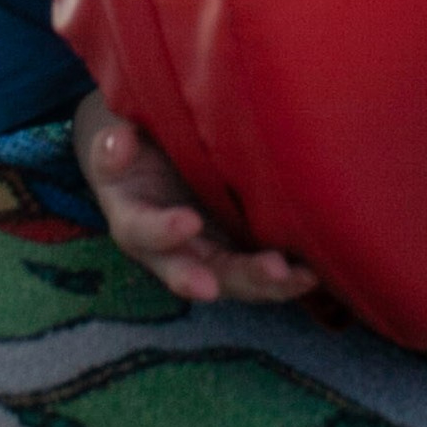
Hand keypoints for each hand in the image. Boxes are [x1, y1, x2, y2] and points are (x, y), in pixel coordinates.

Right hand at [73, 92, 315, 304]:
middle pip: (197, 273)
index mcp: (134, 222)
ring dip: (267, 283)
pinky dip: (286, 278)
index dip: (164, 231)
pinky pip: (258, 274)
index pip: (144, 232)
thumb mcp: (114, 142)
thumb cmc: (133, 149)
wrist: (151, 161)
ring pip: (234, 280)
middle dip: (234, 276)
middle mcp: (170, 251)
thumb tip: (120, 143)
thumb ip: (112, 148)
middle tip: (269, 272)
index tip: (189, 222)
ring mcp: (206, 256)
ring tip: (302, 277)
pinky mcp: (234, 252)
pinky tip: (314, 272)